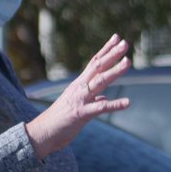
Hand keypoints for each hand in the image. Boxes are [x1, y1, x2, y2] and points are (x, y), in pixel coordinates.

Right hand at [25, 34, 130, 157]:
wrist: (42, 133)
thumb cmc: (60, 120)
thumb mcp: (77, 106)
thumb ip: (92, 100)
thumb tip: (104, 99)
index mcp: (79, 84)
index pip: (94, 62)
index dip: (106, 50)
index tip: (117, 38)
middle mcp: (80, 88)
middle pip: (98, 66)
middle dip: (112, 54)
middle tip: (125, 43)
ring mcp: (80, 100)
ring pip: (100, 82)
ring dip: (115, 71)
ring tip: (128, 62)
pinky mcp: (81, 114)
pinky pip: (100, 108)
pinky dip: (114, 105)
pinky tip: (127, 103)